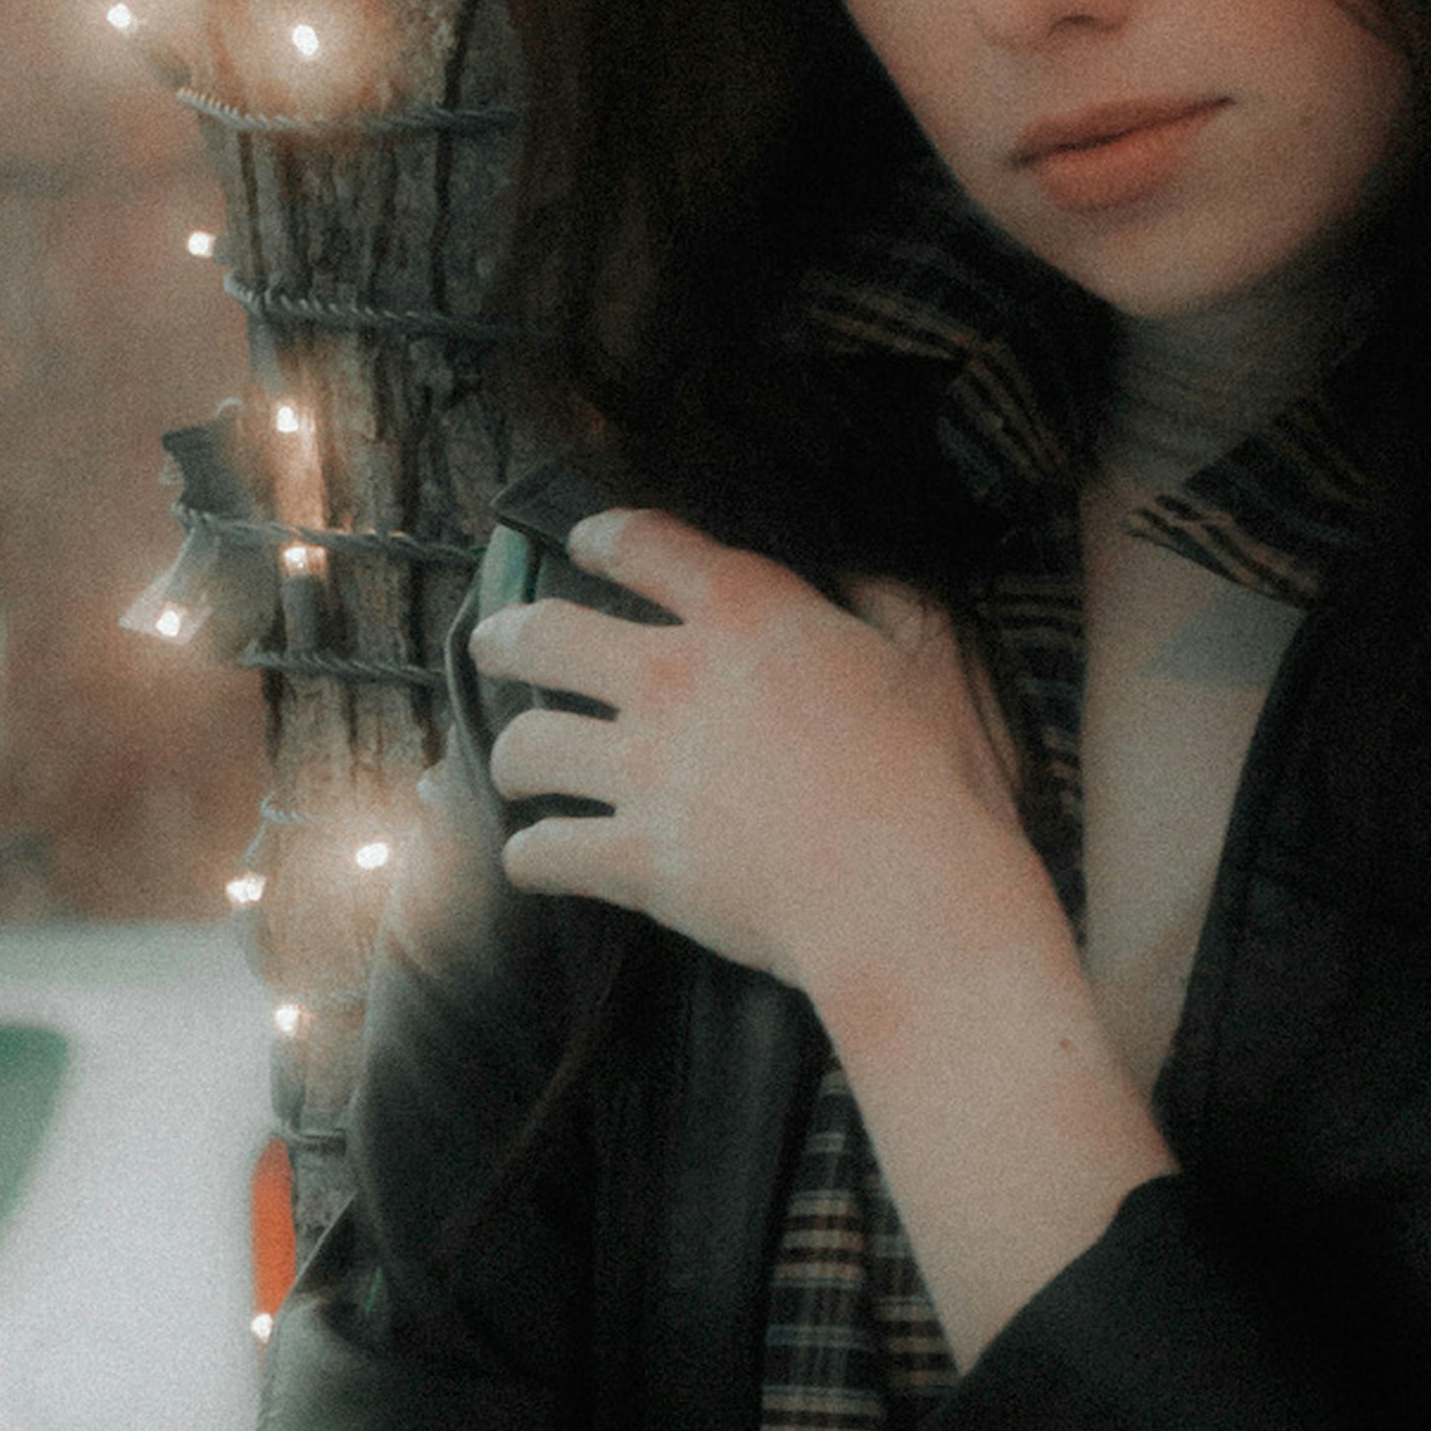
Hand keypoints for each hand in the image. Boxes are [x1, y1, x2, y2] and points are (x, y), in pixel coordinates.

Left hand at [469, 504, 1044, 1003]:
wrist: (908, 893)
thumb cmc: (937, 779)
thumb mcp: (935, 661)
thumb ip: (891, 602)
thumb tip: (859, 576)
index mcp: (749, 613)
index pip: (644, 545)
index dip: (602, 537)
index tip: (581, 542)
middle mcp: (675, 676)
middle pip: (547, 633)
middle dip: (507, 635)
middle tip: (493, 641)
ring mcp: (645, 768)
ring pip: (527, 743)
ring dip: (512, 755)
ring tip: (515, 766)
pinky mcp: (633, 857)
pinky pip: (543, 851)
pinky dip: (531, 857)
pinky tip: (534, 860)